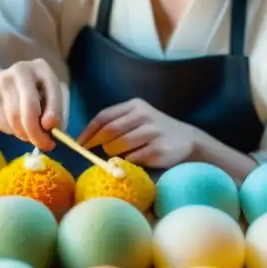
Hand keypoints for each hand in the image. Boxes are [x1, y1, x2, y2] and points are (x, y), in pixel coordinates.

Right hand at [0, 58, 63, 150]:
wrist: (0, 83)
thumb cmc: (34, 94)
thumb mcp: (48, 96)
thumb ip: (52, 112)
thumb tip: (48, 133)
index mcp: (42, 68)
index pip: (51, 92)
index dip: (53, 113)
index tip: (50, 128)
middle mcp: (21, 71)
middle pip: (29, 107)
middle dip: (36, 131)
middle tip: (42, 145)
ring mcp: (2, 83)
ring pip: (14, 118)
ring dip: (24, 134)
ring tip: (30, 136)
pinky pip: (3, 122)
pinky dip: (12, 131)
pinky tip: (16, 126)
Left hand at [76, 98, 195, 166]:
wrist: (187, 140)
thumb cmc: (155, 131)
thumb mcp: (138, 119)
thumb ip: (117, 123)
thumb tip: (86, 139)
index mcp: (135, 105)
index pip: (104, 117)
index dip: (88, 131)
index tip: (79, 143)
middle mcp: (143, 115)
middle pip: (109, 131)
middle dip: (96, 144)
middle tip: (91, 152)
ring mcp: (151, 132)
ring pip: (118, 146)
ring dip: (113, 154)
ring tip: (120, 154)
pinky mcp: (157, 150)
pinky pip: (131, 158)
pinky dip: (127, 161)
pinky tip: (134, 160)